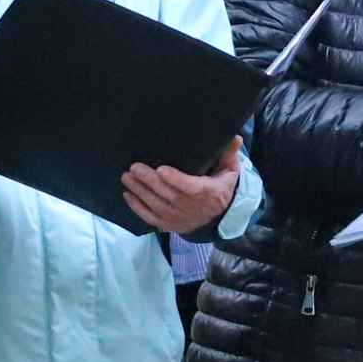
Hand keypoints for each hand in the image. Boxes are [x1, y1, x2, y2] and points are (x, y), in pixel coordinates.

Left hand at [121, 136, 239, 235]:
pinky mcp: (170, 224)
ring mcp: (179, 218)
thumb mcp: (230, 170)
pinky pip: (151, 218)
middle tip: (134, 168)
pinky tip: (127, 195)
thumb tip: (235, 137)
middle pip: (169, 196)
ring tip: (127, 177)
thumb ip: (228, 154)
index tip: (161, 169)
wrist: (219, 215)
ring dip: (140, 192)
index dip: (176, 180)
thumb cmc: (221, 186)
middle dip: (150, 182)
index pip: (191, 188)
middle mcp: (193, 208)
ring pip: (157, 206)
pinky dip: (138, 208)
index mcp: (209, 193)